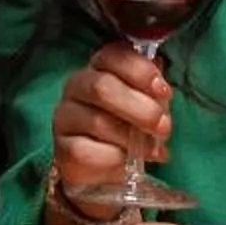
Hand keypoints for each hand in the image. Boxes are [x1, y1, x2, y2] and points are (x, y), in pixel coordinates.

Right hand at [49, 42, 172, 205]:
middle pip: (102, 87)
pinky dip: (115, 157)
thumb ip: (153, 93)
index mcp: (99, 67)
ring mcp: (65, 117)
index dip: (141, 71)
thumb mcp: (147, 105)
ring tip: (151, 149)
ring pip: (98, 122)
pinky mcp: (63, 149)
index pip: (112, 55)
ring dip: (132, 138)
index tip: (163, 91)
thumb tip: (160, 89)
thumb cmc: (128, 127)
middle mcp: (76, 86)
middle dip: (140, 108)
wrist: (105, 169)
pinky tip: (126, 160)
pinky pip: (88, 151)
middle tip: (163, 126)